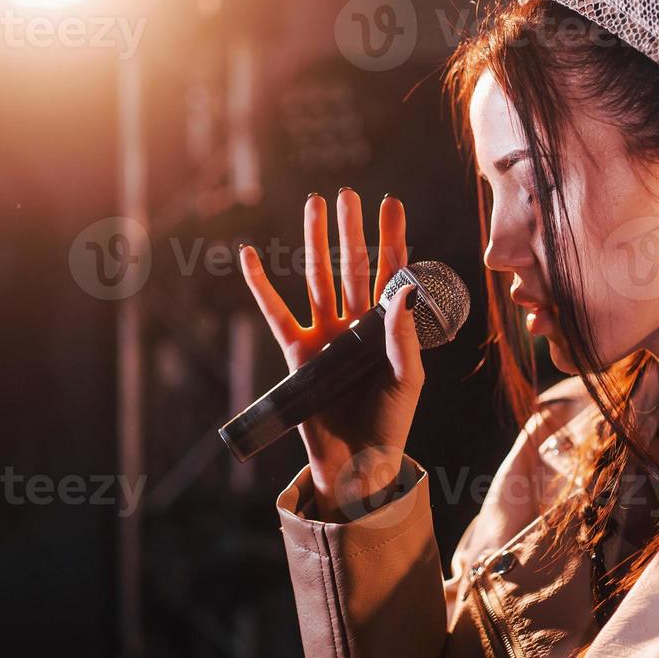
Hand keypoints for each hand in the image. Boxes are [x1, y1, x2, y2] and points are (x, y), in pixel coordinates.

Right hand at [239, 190, 422, 520]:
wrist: (358, 464)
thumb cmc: (390, 423)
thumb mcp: (407, 380)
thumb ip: (405, 338)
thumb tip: (403, 293)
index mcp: (387, 327)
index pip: (391, 273)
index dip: (391, 238)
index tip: (391, 203)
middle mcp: (354, 324)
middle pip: (352, 266)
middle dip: (350, 230)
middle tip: (346, 193)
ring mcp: (325, 336)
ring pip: (317, 279)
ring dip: (315, 243)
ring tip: (313, 205)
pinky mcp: (297, 354)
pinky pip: (276, 313)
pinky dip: (261, 286)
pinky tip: (251, 256)